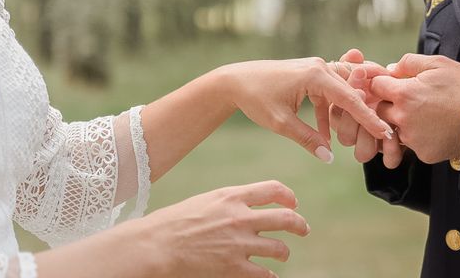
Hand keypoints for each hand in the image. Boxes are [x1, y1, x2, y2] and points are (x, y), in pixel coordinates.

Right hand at [133, 181, 305, 277]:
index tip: (293, 202)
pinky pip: (265, 274)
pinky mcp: (234, 268)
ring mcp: (240, 244)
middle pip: (285, 218)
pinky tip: (268, 276)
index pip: (273, 190)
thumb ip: (230, 202)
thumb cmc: (175, 221)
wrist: (156, 245)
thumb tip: (250, 207)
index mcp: (232, 196)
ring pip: (279, 248)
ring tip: (282, 254)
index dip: (288, 195)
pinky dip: (270, 276)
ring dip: (283, 252)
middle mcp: (241, 217)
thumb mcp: (206, 200)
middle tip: (303, 229)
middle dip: (299, 224)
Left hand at [221, 58, 392, 162]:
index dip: (368, 118)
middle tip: (376, 136)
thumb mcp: (281, 123)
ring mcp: (315, 68)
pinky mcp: (310, 73)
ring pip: (342, 91)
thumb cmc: (256, 99)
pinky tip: (326, 133)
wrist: (236, 81)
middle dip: (362, 115)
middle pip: (351, 92)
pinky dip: (331, 110)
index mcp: (315, 75)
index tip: (385, 132)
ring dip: (345, 113)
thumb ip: (307, 139)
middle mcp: (319, 67)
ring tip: (350, 137)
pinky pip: (329, 92)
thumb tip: (328, 157)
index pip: (350, 99)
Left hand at [371, 53, 459, 164]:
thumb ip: (410, 62)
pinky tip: (434, 128)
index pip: (375, 86)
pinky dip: (419, 138)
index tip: (394, 84)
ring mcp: (412, 138)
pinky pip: (412, 145)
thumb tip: (391, 69)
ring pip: (395, 129)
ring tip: (426, 114)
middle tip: (411, 100)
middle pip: (380, 109)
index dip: (384, 83)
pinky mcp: (423, 153)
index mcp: (404, 94)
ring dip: (403, 122)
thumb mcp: (439, 65)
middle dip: (390, 104)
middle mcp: (403, 118)